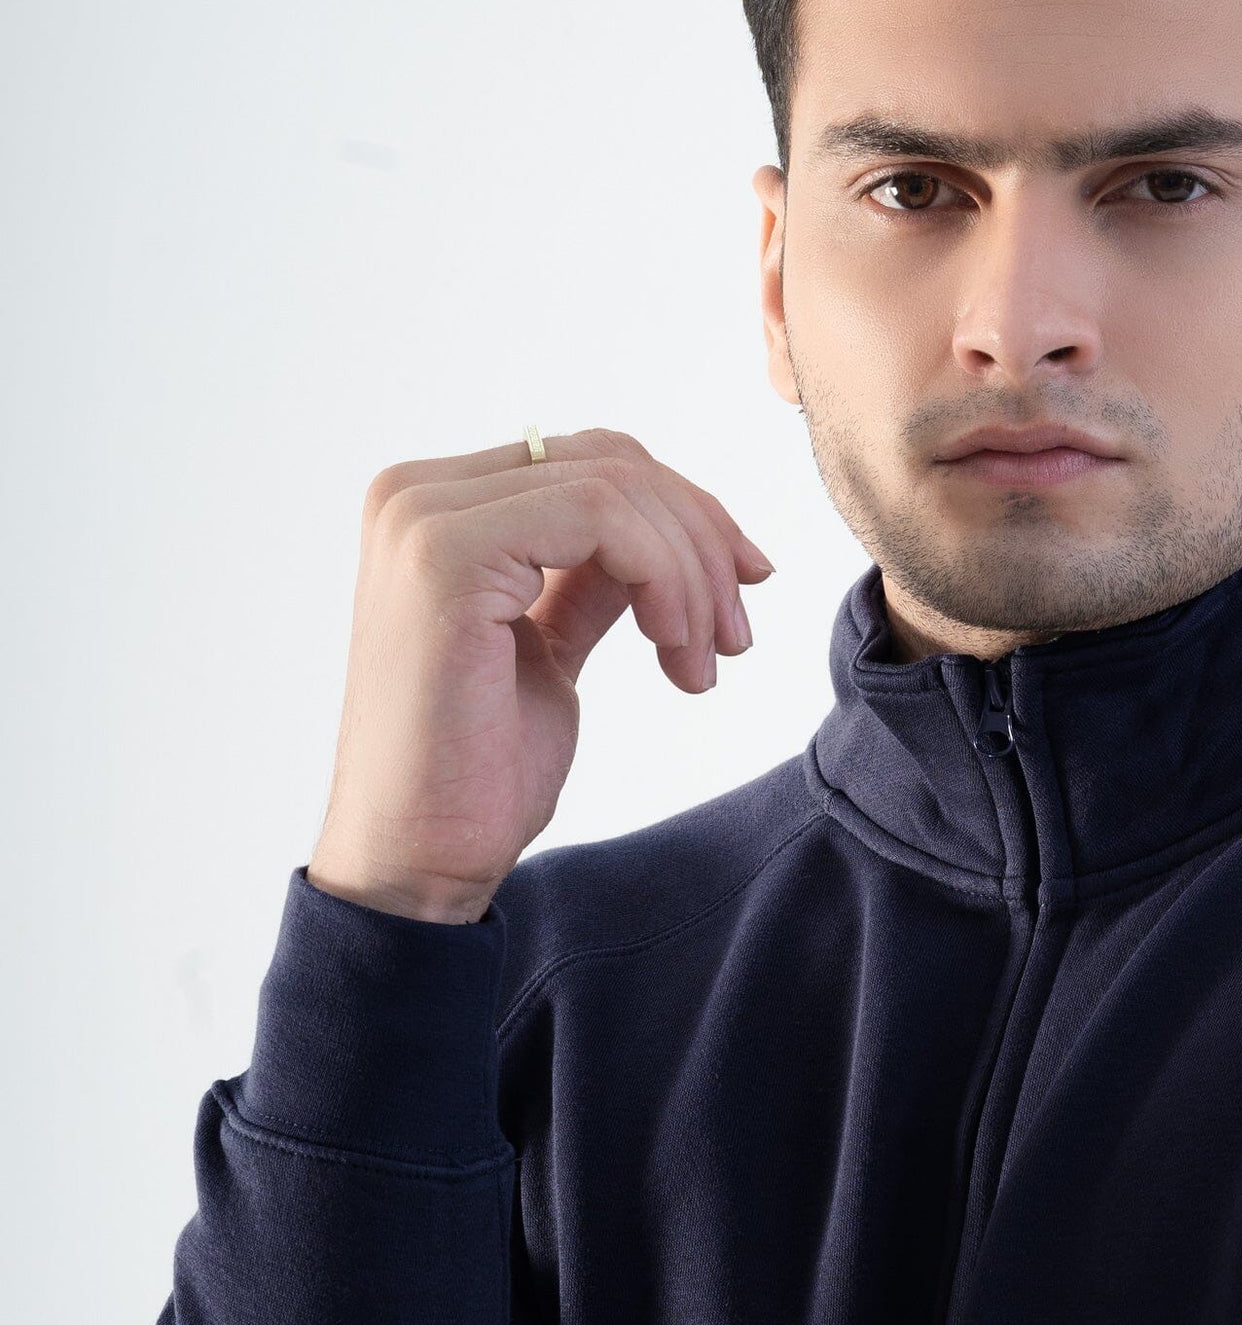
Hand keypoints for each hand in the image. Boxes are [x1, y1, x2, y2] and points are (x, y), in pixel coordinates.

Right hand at [308, 428, 772, 924]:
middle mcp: (414, 496)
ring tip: (702, 664)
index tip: (743, 592)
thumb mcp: (548, 651)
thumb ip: (587, 580)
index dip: (687, 516)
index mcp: (432, 511)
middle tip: (733, 638)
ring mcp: (423, 519)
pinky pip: (602, 518)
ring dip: (691, 577)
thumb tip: (670, 535)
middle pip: (611, 462)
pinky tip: (675, 654)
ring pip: (617, 489)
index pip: (589, 463)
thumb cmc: (476, 776)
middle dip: (702, 544)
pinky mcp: (446, 555)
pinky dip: (666, 579)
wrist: (419, 862)